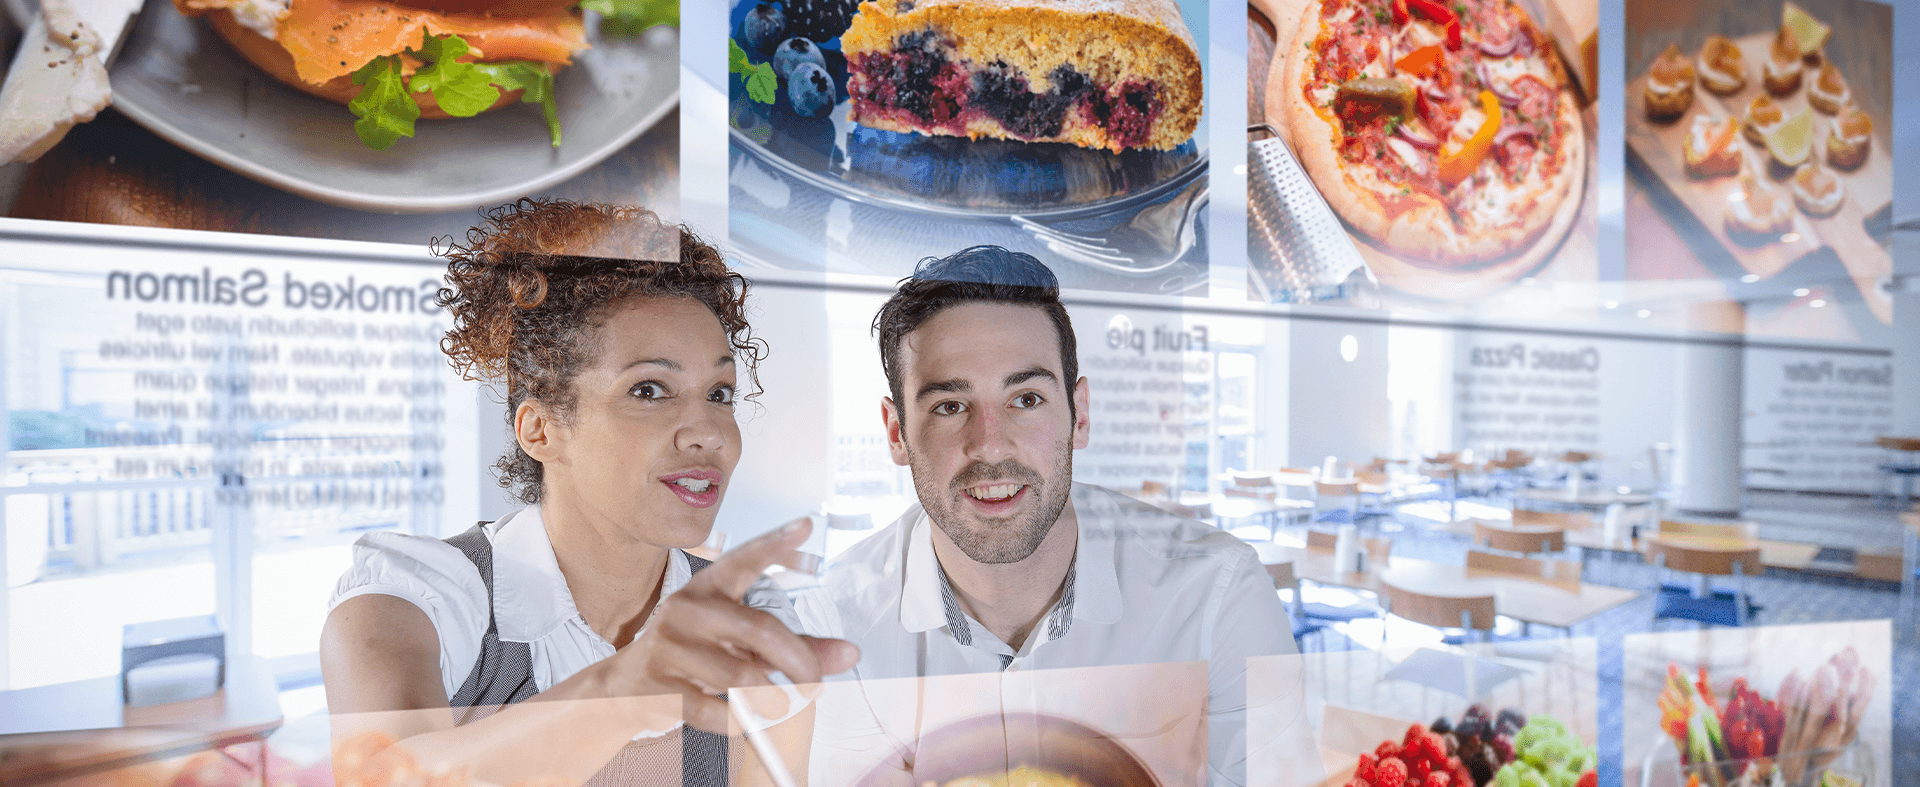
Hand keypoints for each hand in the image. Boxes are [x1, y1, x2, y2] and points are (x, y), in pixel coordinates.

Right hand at [595, 518, 857, 732]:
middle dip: (799, 661)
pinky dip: (737, 721)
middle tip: (815, 681)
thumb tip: (848, 653)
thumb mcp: (738, 644)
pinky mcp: (657, 684)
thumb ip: (793, 645)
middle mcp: (686, 608)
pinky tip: (739, 719)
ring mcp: (668, 645)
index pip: (745, 559)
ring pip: (741, 674)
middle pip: (759, 629)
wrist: (621, 690)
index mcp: (708, 588)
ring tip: (776, 704)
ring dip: (770, 698)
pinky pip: (713, 709)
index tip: (807, 525)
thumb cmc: (690, 658)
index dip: (776, 542)